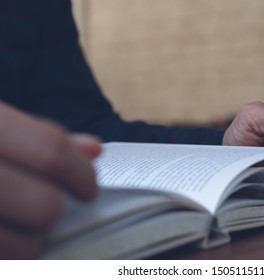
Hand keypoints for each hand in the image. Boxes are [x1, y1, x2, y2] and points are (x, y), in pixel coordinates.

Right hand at [0, 102, 100, 258]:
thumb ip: (39, 138)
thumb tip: (94, 149)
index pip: (52, 151)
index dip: (81, 174)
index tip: (89, 190)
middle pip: (44, 206)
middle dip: (54, 210)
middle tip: (46, 207)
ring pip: (24, 248)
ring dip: (30, 241)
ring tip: (15, 224)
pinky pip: (5, 262)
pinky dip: (13, 254)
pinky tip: (5, 235)